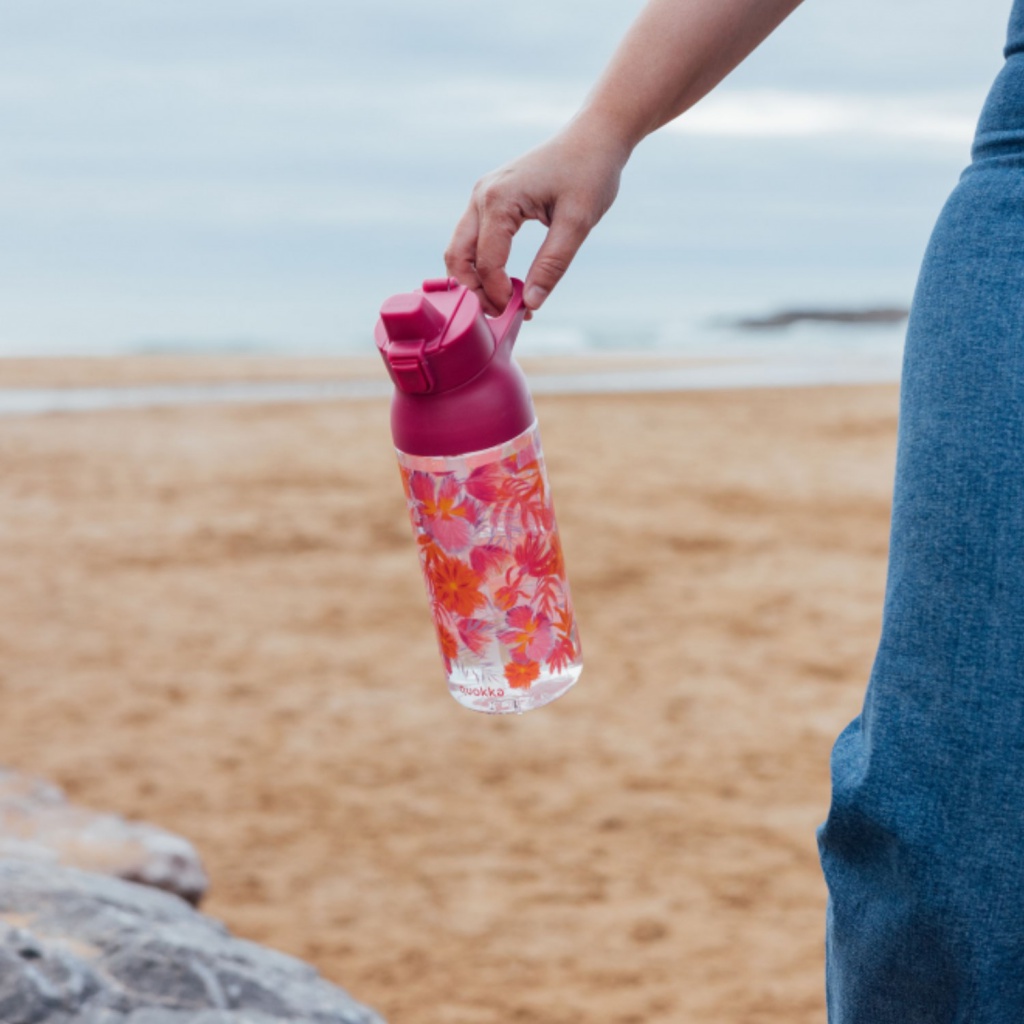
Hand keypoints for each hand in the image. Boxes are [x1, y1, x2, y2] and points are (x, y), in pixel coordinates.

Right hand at [444, 122, 628, 315]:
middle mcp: (481, 195)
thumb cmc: (589, 172)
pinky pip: (473, 240)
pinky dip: (482, 265)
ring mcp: (482, 196)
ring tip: (505, 302)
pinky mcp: (489, 199)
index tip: (522, 313)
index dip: (499, 294)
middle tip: (502, 315)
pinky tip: (506, 282)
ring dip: (475, 280)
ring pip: (460, 250)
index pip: (486, 262)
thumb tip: (531, 304)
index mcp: (499, 199)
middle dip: (475, 291)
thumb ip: (553, 264)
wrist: (594, 136)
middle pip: (458, 257)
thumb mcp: (578, 222)